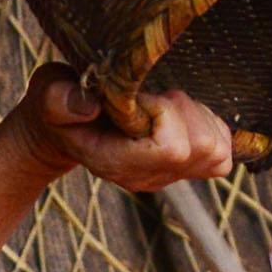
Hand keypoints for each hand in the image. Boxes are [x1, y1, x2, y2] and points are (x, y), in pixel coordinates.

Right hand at [3, 64, 234, 190]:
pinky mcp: (186, 167)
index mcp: (116, 163)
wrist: (64, 128)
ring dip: (198, 116)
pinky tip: (179, 115)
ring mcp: (169, 176)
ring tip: (163, 106)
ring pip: (219, 151)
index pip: (172, 149)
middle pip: (204, 148)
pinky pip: (224, 152)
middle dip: (186, 111)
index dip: (166, 112)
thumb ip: (62, 100)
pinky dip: (210, 126)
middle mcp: (148, 177)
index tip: (139, 99)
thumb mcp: (48, 95)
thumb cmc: (56, 106)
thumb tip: (90, 105)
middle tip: (154, 99)